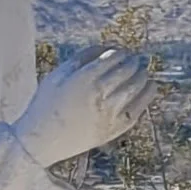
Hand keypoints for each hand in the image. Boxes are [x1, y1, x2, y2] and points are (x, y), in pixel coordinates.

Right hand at [18, 49, 153, 163]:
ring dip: (142, 75)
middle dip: (133, 61)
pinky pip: (140, 106)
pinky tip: (149, 87)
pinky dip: (148, 93)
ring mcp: (111, 112)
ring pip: (138, 86)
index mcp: (84, 79)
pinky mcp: (117, 128)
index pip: (113, 57)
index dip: (119, 52)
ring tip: (141, 72)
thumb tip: (104, 48)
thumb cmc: (46, 105)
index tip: (119, 52)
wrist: (42, 141)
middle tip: (133, 60)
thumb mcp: (56, 76)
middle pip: (128, 69)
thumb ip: (80, 59)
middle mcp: (100, 94)